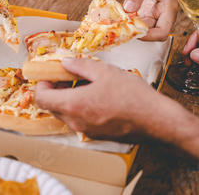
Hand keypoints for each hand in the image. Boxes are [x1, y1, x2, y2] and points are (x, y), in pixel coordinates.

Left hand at [34, 58, 180, 141]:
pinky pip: (79, 120)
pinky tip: (96, 95)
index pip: (42, 98)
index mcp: (74, 105)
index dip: (41, 84)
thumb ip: (80, 66)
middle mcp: (76, 122)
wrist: (157, 121)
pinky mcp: (97, 135)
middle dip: (55, 90)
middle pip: (52, 106)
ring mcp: (86, 131)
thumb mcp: (105, 72)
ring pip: (66, 114)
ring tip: (84, 83)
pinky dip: (80, 107)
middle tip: (66, 77)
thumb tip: (66, 63)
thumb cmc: (133, 97)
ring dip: (68, 98)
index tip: (49, 75)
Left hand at [123, 0, 178, 40]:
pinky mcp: (150, 9)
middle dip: (137, 31)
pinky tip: (120, 14)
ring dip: (132, 25)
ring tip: (117, 21)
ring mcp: (157, 12)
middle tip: (119, 27)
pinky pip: (141, 18)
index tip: (133, 31)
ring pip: (145, 26)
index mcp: (169, 8)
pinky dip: (131, 18)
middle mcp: (164, 13)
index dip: (149, 37)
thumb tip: (128, 9)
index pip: (162, 32)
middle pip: (152, 32)